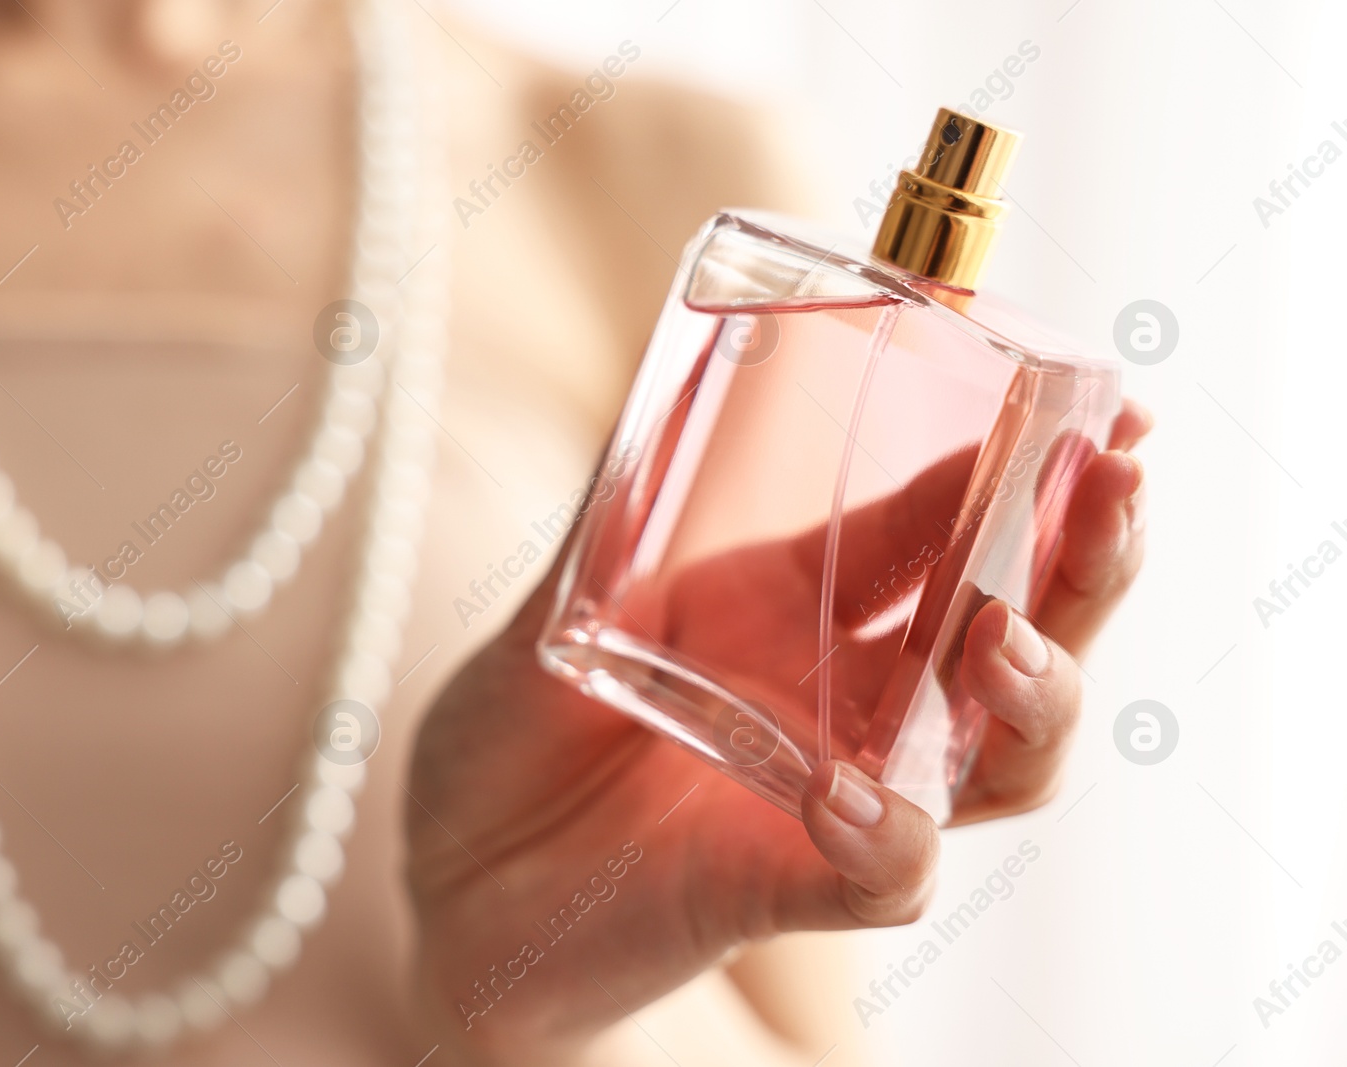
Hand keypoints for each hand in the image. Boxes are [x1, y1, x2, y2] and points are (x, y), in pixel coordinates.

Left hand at [405, 401, 1150, 1062]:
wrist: (452, 871)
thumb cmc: (519, 730)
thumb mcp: (566, 602)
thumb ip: (618, 515)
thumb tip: (661, 382)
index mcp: (806, 601)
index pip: (950, 529)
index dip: (1029, 468)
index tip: (1101, 404)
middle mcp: (848, 697)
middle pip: (1020, 636)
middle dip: (1084, 566)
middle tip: (1116, 492)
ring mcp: (835, 791)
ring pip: (999, 762)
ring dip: (1031, 700)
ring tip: (1004, 641)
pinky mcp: (786, 882)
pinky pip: (881, 873)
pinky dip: (886, 836)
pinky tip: (852, 793)